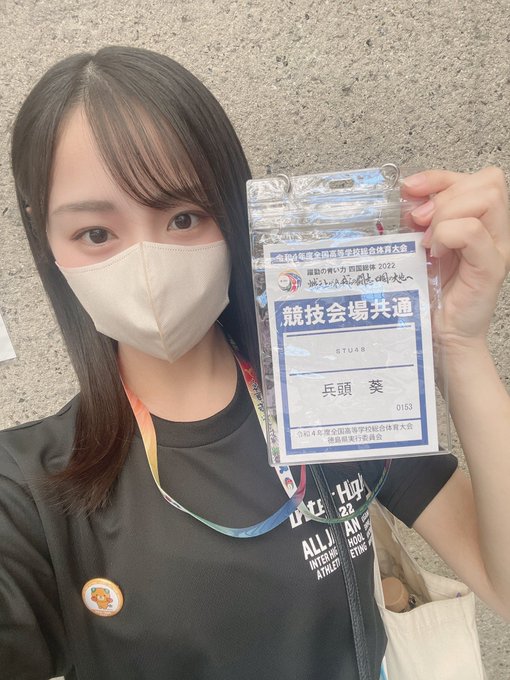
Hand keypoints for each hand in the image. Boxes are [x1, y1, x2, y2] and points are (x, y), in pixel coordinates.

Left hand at [402, 167, 509, 349]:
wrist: (442, 335)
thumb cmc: (433, 295)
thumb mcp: (421, 248)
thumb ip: (419, 222)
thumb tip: (406, 199)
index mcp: (478, 221)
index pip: (472, 177)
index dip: (438, 176)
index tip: (409, 189)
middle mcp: (494, 231)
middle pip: (488, 181)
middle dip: (444, 194)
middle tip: (419, 222)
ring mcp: (496, 247)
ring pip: (487, 198)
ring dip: (447, 214)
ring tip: (428, 241)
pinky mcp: (491, 267)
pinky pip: (473, 231)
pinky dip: (448, 235)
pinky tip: (434, 253)